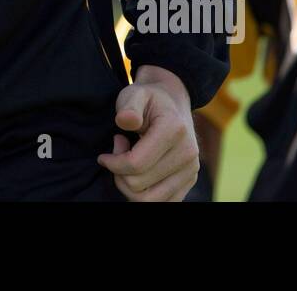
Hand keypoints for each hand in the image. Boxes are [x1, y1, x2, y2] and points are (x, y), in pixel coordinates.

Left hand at [97, 65, 198, 200]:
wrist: (172, 102)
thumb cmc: (147, 99)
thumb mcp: (134, 94)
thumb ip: (128, 106)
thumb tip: (125, 120)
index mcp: (174, 130)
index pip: (135, 164)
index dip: (112, 163)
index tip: (104, 154)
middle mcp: (188, 153)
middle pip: (139, 185)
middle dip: (119, 172)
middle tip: (118, 151)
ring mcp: (191, 169)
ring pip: (149, 199)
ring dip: (129, 186)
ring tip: (127, 163)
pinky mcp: (190, 180)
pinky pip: (162, 202)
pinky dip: (144, 193)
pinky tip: (139, 173)